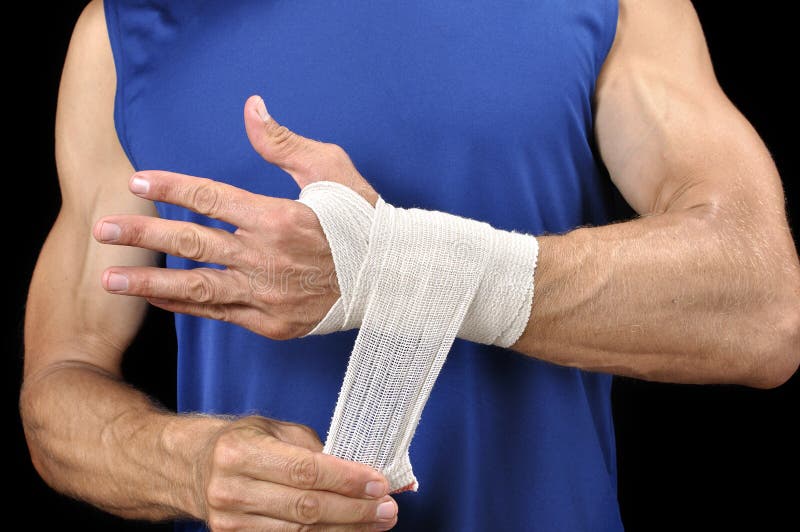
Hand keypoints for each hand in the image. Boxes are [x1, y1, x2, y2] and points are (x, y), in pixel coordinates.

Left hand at [93, 95, 376, 338]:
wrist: (392, 278)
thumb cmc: (363, 219)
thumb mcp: (331, 169)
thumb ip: (283, 142)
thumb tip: (250, 107)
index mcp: (279, 217)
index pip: (210, 198)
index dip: (170, 187)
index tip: (138, 181)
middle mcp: (266, 258)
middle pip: (192, 242)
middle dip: (142, 233)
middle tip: (102, 228)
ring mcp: (267, 295)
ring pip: (197, 287)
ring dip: (150, 281)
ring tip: (110, 277)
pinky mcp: (272, 322)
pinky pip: (220, 314)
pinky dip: (187, 306)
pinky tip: (159, 298)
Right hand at [195, 416, 397, 530]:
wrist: (192, 467)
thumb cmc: (240, 442)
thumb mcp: (272, 429)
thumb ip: (311, 447)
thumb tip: (358, 469)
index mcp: (241, 452)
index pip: (305, 471)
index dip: (346, 480)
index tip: (379, 483)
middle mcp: (231, 489)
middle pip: (306, 508)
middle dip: (354, 510)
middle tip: (388, 507)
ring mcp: (229, 521)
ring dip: (346, 528)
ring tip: (377, 521)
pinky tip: (348, 531)